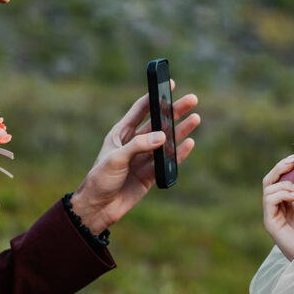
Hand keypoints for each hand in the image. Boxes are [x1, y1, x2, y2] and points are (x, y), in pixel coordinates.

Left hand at [69, 86, 199, 233]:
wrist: (97, 208)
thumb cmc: (99, 180)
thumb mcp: (116, 159)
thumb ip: (139, 146)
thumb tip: (163, 136)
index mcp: (121, 134)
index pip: (140, 110)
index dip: (154, 96)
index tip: (169, 84)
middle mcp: (134, 143)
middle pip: (158, 123)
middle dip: (174, 111)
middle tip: (191, 100)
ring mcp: (143, 159)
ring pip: (166, 141)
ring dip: (180, 130)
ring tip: (195, 118)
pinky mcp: (150, 175)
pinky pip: (167, 162)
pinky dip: (179, 153)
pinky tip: (189, 143)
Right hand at [262, 155, 293, 259]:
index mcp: (286, 203)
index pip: (279, 180)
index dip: (285, 167)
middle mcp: (276, 208)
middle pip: (269, 181)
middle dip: (280, 168)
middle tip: (293, 162)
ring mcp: (271, 215)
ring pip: (268, 188)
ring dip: (285, 183)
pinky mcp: (270, 223)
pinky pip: (269, 200)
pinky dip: (282, 193)